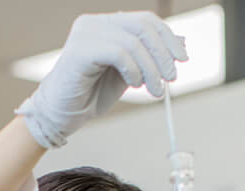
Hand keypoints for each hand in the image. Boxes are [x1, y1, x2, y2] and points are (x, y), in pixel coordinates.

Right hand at [15, 12, 186, 148]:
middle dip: (163, 53)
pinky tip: (134, 84)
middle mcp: (95, 24)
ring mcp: (85, 34)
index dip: (168, 38)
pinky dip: (133, 69)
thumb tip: (180, 44)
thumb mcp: (129, 73)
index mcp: (106, 24)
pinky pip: (118, 52)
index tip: (182, 59)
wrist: (61, 115)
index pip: (145, 20)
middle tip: (171, 78)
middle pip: (142, 26)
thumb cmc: (90, 94)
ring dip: (151, 69)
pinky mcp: (79, 51)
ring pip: (133, 42)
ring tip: (155, 90)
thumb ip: (148, 57)